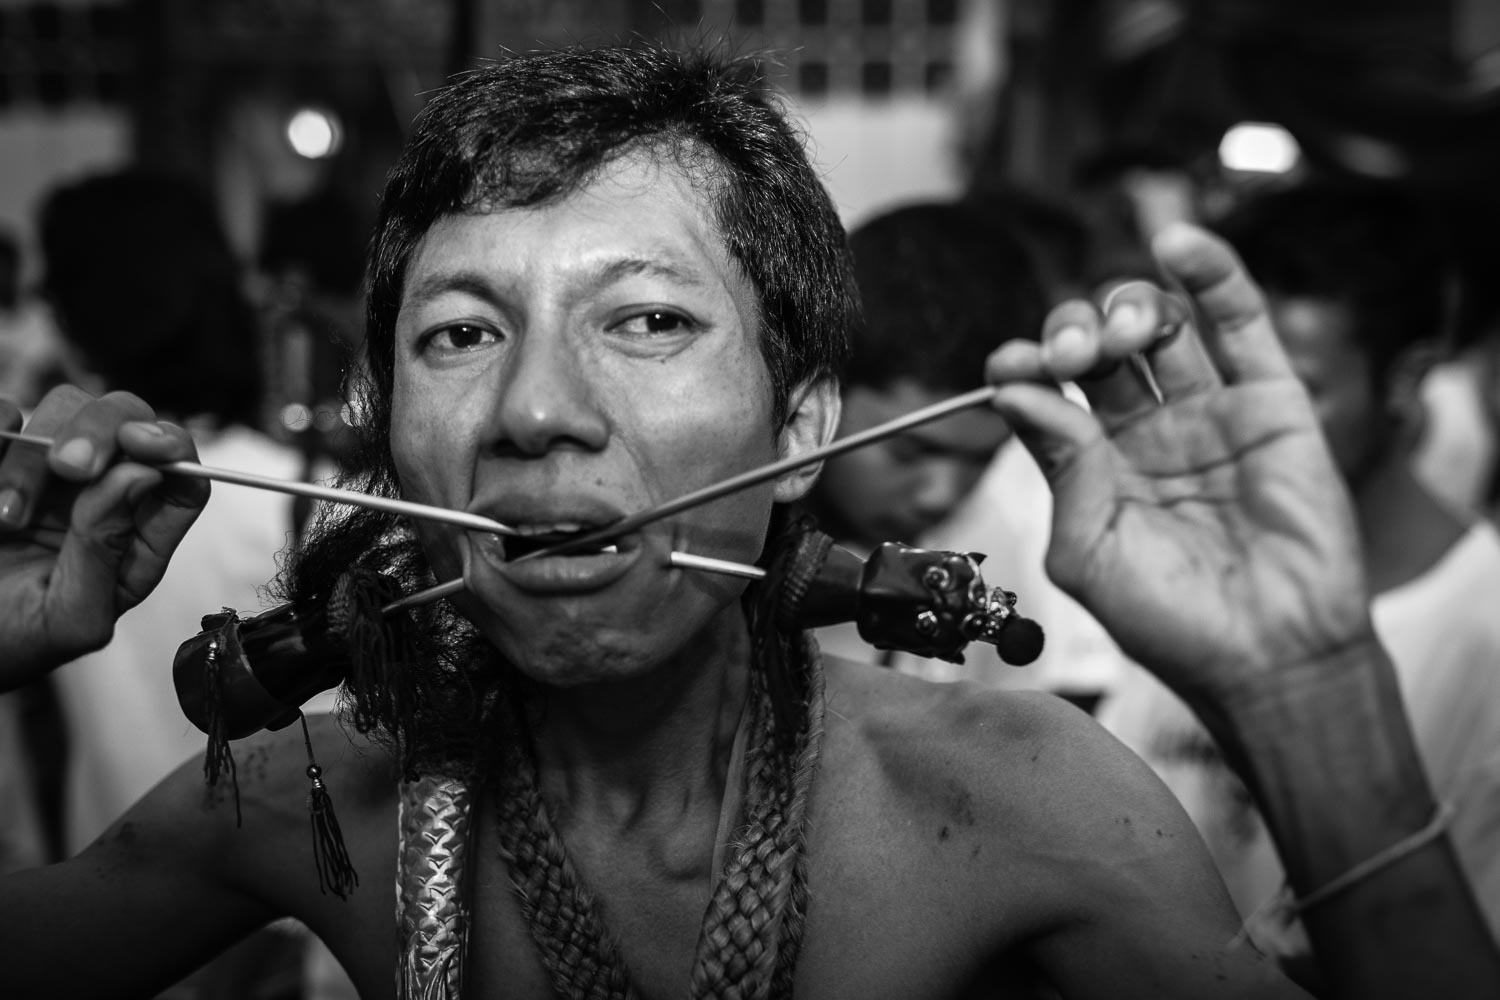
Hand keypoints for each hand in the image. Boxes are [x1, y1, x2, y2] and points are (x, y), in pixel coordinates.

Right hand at [0, 386, 207, 689]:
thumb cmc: (13, 642)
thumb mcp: (69, 618)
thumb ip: (107, 551)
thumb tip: (142, 475)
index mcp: (137, 540)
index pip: (183, 480)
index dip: (172, 448)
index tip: (140, 441)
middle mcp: (101, 496)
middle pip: (130, 422)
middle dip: (102, 430)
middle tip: (68, 466)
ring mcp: (49, 472)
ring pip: (66, 409)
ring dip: (32, 456)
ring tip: (2, 519)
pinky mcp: (1, 457)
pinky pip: (6, 414)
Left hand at [985, 224, 1372, 720]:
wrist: (1271, 660)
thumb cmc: (1173, 625)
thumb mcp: (1088, 552)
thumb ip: (1060, 467)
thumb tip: (1017, 390)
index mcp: (1094, 467)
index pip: (1049, 391)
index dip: (1026, 364)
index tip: (1010, 363)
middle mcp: (1147, 433)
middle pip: (1100, 348)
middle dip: (1075, 332)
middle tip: (1074, 355)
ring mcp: (1209, 413)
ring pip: (1161, 326)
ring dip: (1129, 306)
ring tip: (1122, 333)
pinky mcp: (1272, 401)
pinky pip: (1242, 321)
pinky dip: (1212, 273)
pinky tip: (1178, 244)